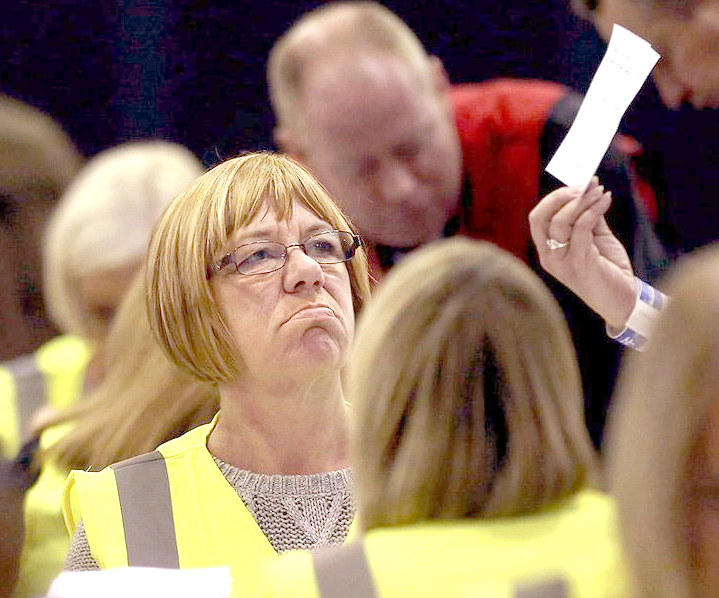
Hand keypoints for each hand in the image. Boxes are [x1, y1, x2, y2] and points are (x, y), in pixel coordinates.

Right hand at [529, 177, 636, 329]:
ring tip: (599, 190)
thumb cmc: (608, 270)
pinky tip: (606, 200)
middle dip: (561, 196)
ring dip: (581, 200)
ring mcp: (563, 261)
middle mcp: (550, 257)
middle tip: (584, 184)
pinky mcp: (580, 263)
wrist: (624, 301)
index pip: (538, 218)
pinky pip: (582, 228)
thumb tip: (588, 190)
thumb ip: (588, 218)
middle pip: (541, 217)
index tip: (577, 184)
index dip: (554, 198)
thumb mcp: (596, 239)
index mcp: (549, 251)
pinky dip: (594, 209)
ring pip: (561, 221)